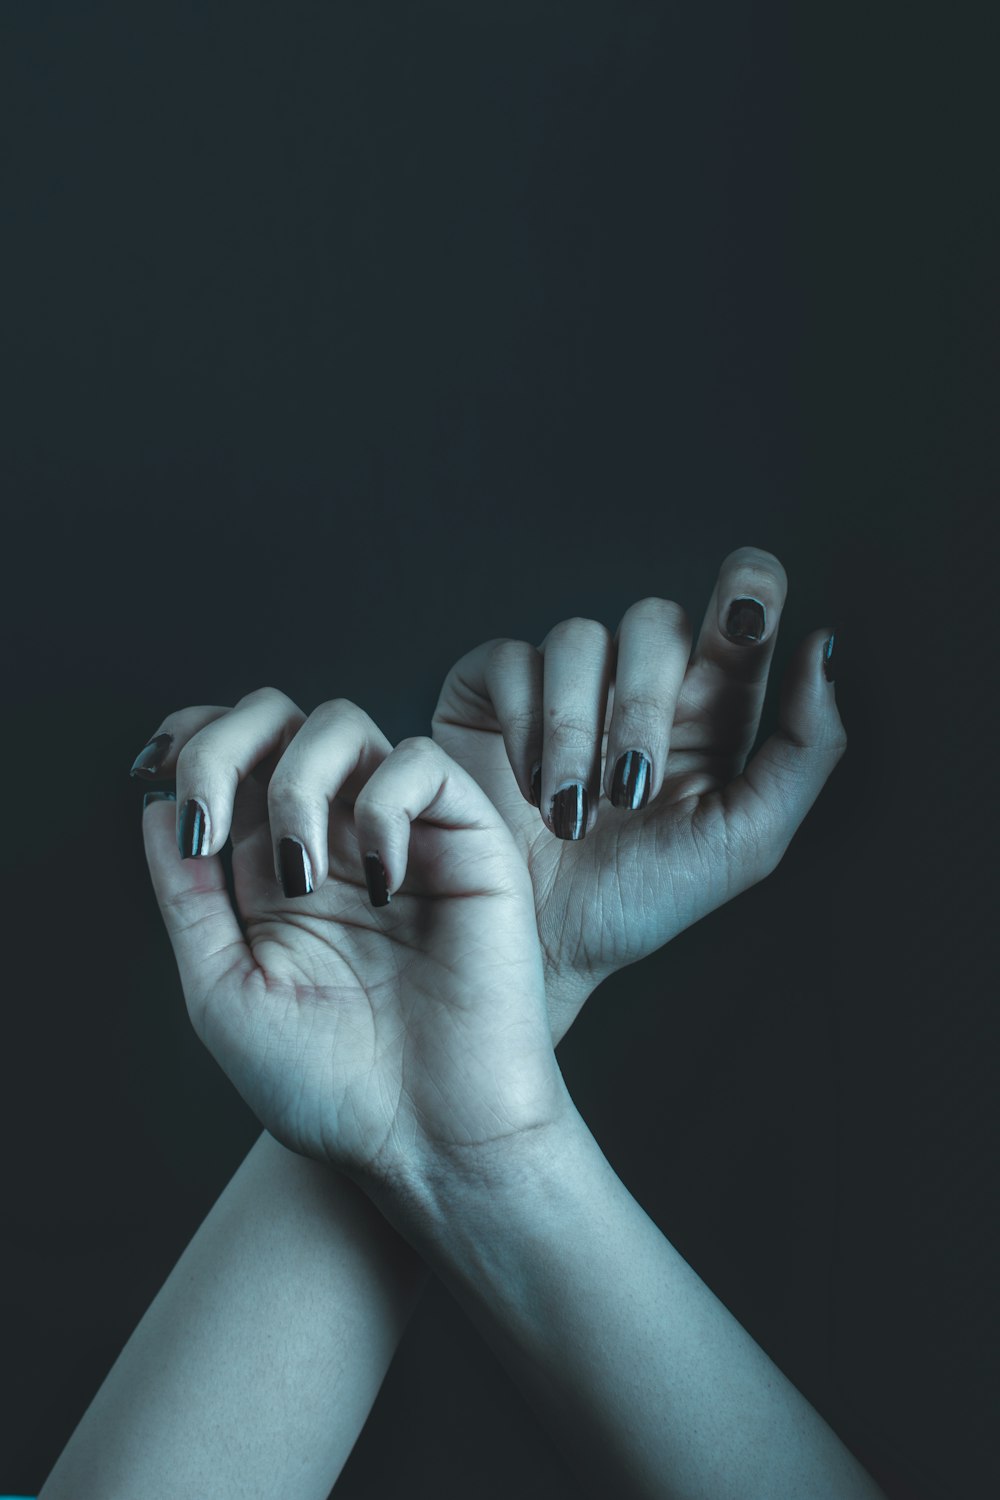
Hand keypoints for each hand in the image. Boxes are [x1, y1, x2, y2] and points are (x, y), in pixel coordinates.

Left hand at [137, 695, 565, 1182]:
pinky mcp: (468, 841)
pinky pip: (420, 764)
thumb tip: (155, 805)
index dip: (187, 743)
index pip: (227, 759)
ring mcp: (399, 834)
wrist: (428, 1140)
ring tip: (297, 878)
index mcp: (271, 868)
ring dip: (297, 783)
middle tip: (209, 821)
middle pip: (274, 719)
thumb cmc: (332, 1088)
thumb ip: (188, 897)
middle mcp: (332, 838)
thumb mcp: (224, 992)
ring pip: (342, 725)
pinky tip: (379, 881)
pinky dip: (383, 803)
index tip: (155, 778)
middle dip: (223, 746)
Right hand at [431, 547, 844, 1038]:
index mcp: (711, 708)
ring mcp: (567, 682)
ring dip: (577, 729)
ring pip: (580, 638)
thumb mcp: (747, 840)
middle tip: (631, 790)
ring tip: (572, 813)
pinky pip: (512, 660)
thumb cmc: (644, 900)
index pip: (740, 619)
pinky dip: (524, 725)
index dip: (748, 590)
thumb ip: (803, 748)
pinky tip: (530, 786)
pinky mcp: (495, 691)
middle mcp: (639, 682)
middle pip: (656, 621)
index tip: (745, 608)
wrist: (543, 946)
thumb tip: (821, 646)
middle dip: (644, 704)